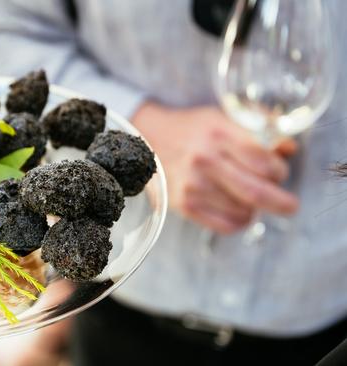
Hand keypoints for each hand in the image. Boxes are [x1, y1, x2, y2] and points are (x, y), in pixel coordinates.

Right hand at [132, 103, 298, 233]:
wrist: (150, 139)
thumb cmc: (194, 128)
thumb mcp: (225, 116)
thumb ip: (261, 127)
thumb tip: (288, 149)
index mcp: (218, 133)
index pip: (265, 162)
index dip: (280, 171)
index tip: (279, 172)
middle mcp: (204, 160)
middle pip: (257, 193)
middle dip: (282, 203)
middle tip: (290, 206)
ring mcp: (192, 185)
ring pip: (244, 212)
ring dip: (255, 209)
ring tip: (247, 197)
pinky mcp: (184, 204)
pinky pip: (225, 225)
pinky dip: (239, 221)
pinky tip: (236, 210)